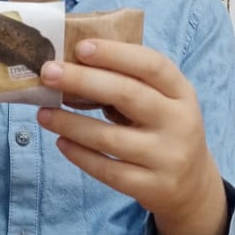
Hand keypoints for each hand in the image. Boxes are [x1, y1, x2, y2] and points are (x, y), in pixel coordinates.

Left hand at [37, 39, 227, 234]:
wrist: (191, 185)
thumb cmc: (163, 130)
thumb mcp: (161, 102)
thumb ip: (129, 83)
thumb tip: (73, 65)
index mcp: (181, 93)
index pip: (152, 65)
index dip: (116, 54)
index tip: (80, 47)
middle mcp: (179, 122)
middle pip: (128, 95)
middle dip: (83, 80)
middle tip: (48, 72)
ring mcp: (166, 157)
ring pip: (110, 138)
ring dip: (71, 123)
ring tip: (43, 113)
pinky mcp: (150, 186)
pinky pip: (107, 170)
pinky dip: (80, 155)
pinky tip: (61, 142)